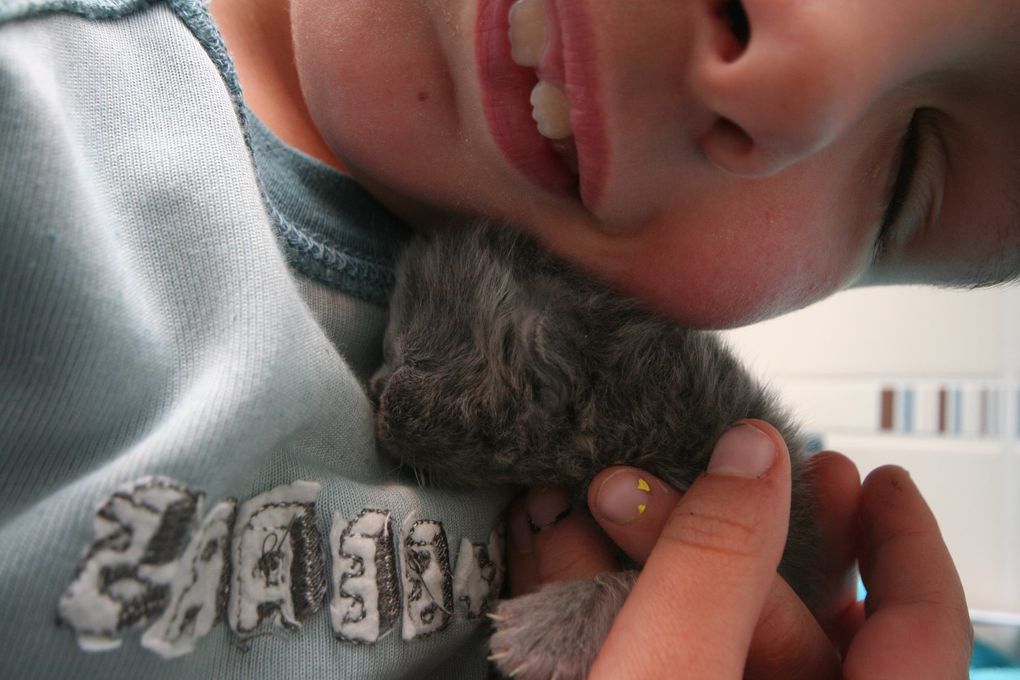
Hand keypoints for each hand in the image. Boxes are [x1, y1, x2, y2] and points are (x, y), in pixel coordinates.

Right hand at [505, 420, 971, 678]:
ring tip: (590, 494)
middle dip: (710, 532)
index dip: (907, 546)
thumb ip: (711, 567)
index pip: (922, 634)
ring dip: (639, 560)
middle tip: (677, 469)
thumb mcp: (664, 678)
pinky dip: (607, 604)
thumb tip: (753, 453)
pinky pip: (650, 653)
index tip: (879, 474)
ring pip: (705, 631)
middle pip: (785, 618)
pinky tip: (555, 550)